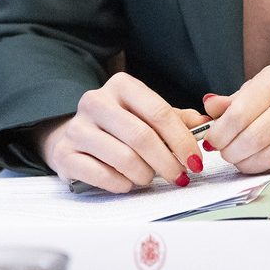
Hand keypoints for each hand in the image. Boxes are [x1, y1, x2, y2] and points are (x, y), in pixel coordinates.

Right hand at [36, 72, 207, 192]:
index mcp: (121, 85)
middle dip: (167, 162)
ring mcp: (77, 128)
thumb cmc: (121, 124)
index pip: (159, 112)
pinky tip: (127, 183)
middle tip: (180, 176)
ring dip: (145, 175)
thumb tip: (205, 124)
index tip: (195, 160)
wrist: (76, 135)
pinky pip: (101, 175)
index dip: (182, 140)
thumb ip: (177, 118)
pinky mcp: (64, 154)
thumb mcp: (148, 114)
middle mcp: (96, 101)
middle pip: (142, 136)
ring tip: (150, 178)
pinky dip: (121, 184)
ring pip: (123, 158)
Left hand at [202, 63, 269, 173]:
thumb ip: (235, 98)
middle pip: (251, 138)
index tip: (213, 140)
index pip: (238, 114)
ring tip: (239, 158)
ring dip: (245, 163)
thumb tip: (209, 108)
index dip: (220, 133)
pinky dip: (264, 167)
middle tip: (224, 152)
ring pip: (267, 155)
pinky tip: (258, 160)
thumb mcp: (266, 82)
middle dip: (230, 151)